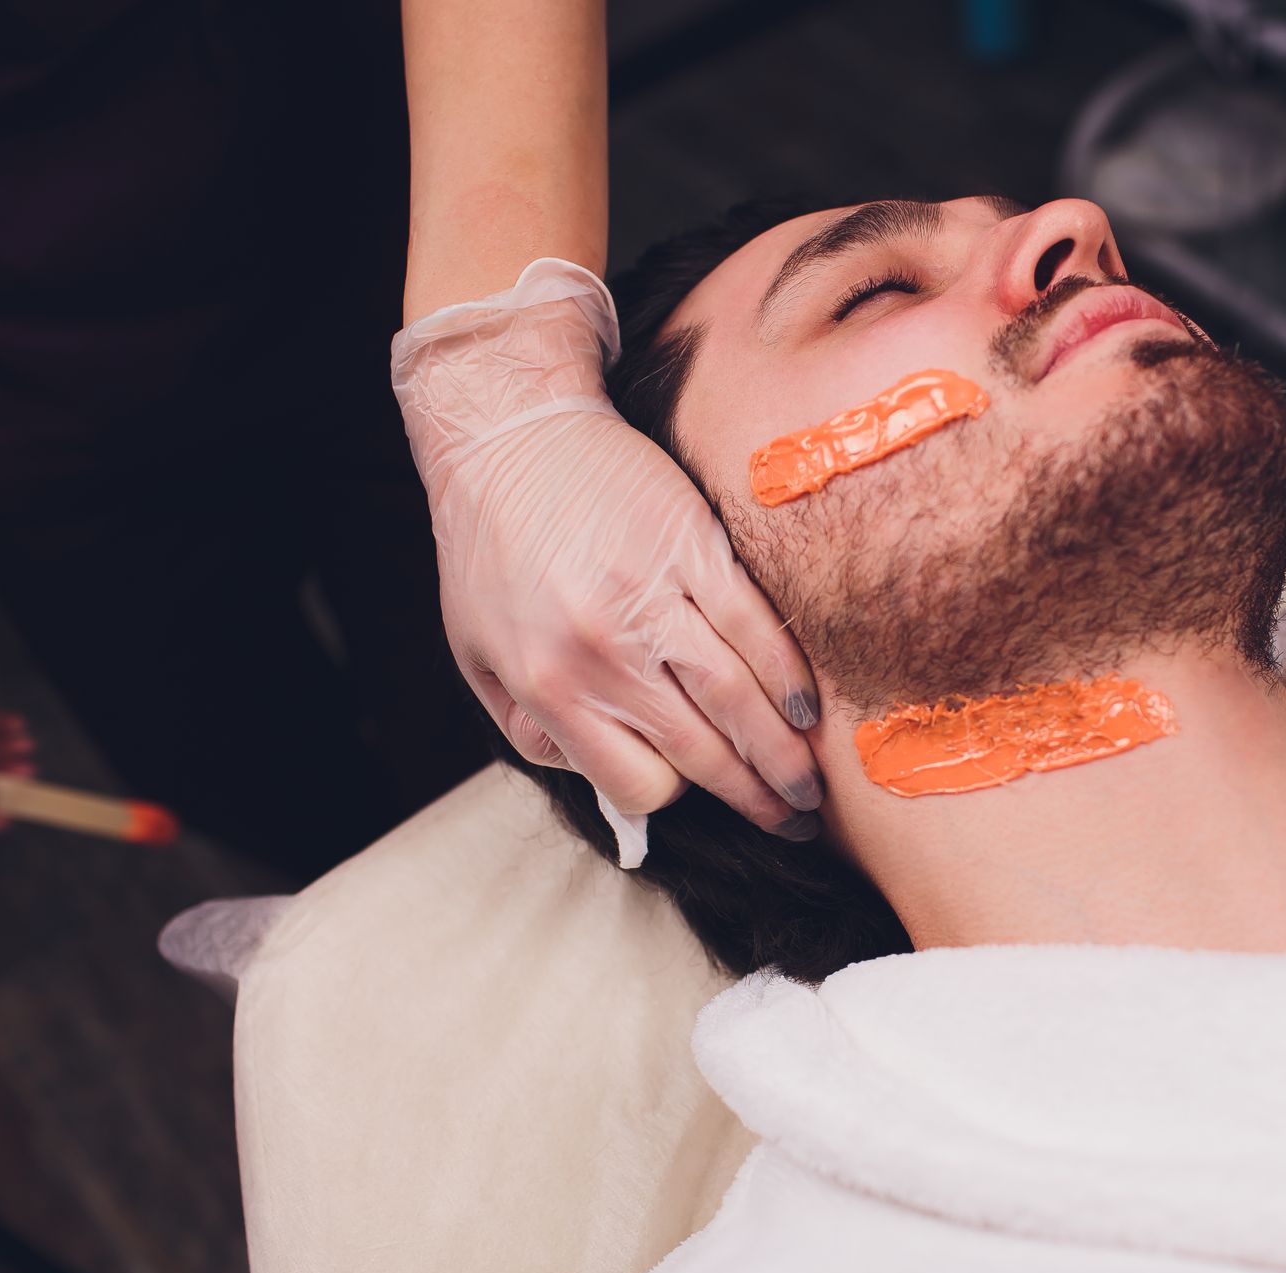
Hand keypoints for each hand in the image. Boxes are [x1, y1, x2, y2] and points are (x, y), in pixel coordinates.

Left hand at [392, 259, 822, 838]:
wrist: (509, 436)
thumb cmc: (490, 549)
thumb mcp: (475, 653)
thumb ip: (526, 725)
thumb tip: (591, 772)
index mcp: (549, 684)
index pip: (636, 780)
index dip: (672, 794)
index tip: (692, 787)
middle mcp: (605, 651)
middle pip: (702, 751)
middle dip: (756, 799)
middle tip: (792, 824)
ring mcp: (655, 598)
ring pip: (740, 698)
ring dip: (785, 752)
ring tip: (810, 788)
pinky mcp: (695, 549)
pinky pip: (757, 626)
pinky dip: (789, 674)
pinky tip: (808, 707)